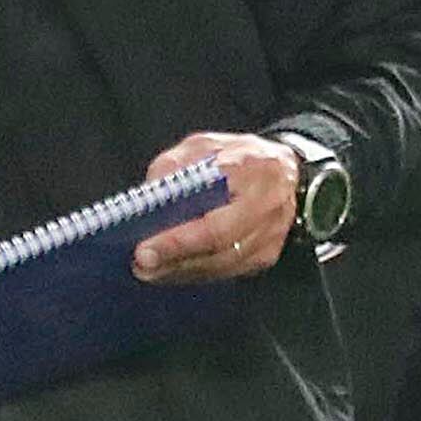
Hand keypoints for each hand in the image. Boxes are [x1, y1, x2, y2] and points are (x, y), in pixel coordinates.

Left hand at [130, 131, 301, 285]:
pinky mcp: (267, 253)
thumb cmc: (232, 157)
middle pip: (220, 244)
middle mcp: (268, 203)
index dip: (178, 238)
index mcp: (251, 169)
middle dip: (175, 257)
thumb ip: (172, 168)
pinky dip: (197, 273)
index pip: (214, 212)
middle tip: (141, 265)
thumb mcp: (199, 147)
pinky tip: (173, 270)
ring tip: (149, 270)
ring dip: (182, 271)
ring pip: (223, 263)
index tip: (145, 248)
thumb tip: (148, 199)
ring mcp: (272, 232)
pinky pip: (228, 271)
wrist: (280, 169)